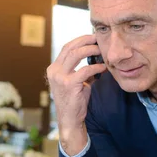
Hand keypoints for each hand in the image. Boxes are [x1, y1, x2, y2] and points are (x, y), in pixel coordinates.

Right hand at [46, 35, 106, 155]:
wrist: (70, 119)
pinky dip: (96, 67)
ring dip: (91, 50)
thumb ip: (80, 70)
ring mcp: (60, 77)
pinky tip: (103, 68)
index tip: (92, 37)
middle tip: (99, 39)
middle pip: (70, 47)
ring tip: (101, 51)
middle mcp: (54, 71)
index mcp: (54, 68)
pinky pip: (85, 70)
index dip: (80, 40)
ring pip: (76, 54)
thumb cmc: (74, 101)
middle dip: (86, 40)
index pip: (66, 47)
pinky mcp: (69, 84)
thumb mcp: (75, 82)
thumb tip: (95, 59)